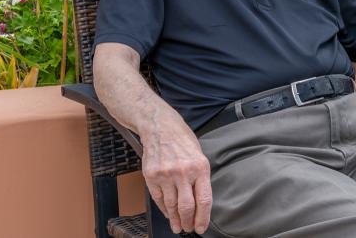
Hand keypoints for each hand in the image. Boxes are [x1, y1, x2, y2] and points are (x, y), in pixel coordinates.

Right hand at [140, 117, 212, 234]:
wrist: (160, 128)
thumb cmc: (183, 141)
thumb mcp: (199, 156)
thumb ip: (200, 178)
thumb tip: (201, 202)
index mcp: (200, 168)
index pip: (204, 200)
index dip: (203, 218)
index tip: (201, 227)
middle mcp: (183, 172)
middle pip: (187, 206)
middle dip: (189, 222)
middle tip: (189, 229)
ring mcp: (166, 174)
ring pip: (172, 206)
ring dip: (176, 219)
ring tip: (178, 226)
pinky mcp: (151, 176)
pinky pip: (159, 199)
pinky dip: (164, 209)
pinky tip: (169, 214)